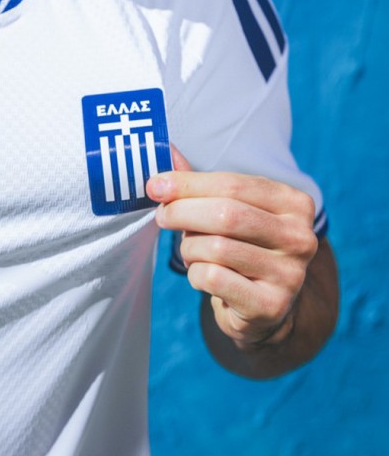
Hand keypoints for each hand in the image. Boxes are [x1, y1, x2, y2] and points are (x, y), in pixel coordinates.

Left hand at [146, 147, 318, 346]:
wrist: (262, 306)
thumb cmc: (240, 246)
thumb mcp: (227, 209)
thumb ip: (198, 183)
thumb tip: (166, 150)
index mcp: (294, 203)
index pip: (233, 184)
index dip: (188, 183)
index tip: (155, 186)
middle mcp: (300, 237)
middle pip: (226, 214)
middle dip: (182, 212)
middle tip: (162, 217)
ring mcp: (291, 274)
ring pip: (216, 248)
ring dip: (189, 248)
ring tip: (191, 251)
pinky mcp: (272, 305)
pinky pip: (214, 278)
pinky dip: (195, 274)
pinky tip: (203, 275)